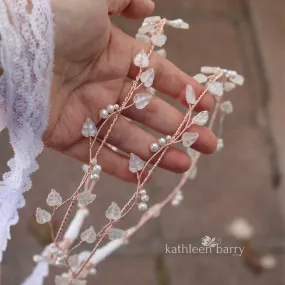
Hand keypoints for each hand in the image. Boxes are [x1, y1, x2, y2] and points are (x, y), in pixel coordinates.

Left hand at [44, 0, 216, 181]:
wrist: (4, 46)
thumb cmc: (49, 17)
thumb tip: (148, 7)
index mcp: (114, 56)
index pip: (158, 77)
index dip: (184, 90)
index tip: (207, 106)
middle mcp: (104, 87)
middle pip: (151, 112)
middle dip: (181, 128)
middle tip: (207, 144)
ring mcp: (85, 114)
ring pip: (128, 137)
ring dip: (157, 152)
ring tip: (184, 165)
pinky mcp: (63, 136)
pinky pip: (95, 155)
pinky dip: (119, 167)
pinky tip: (143, 177)